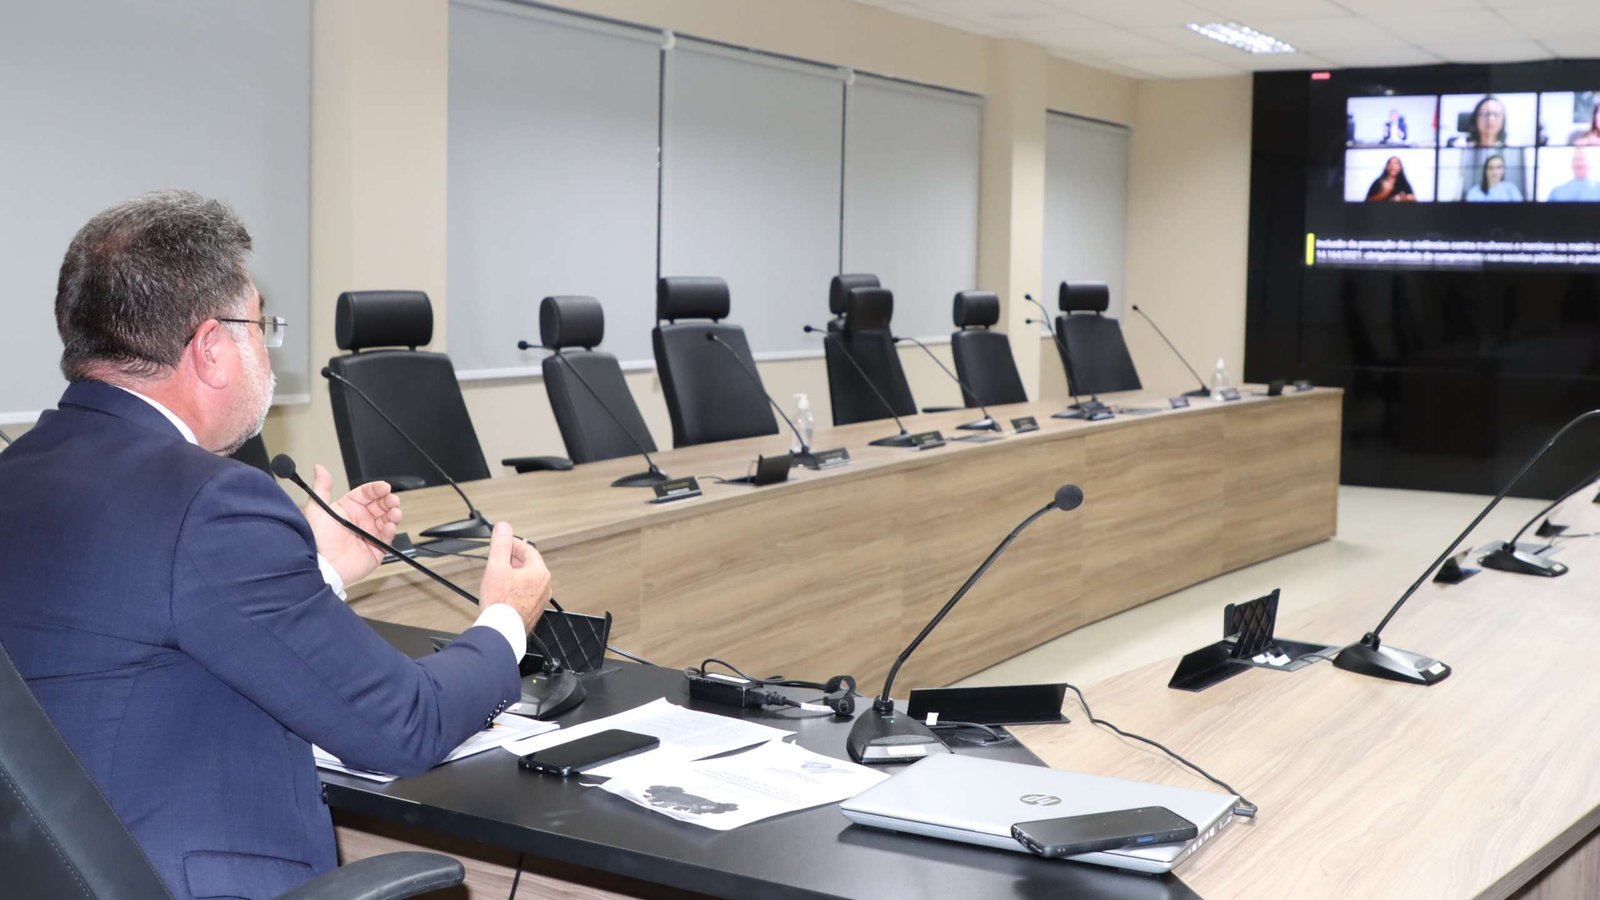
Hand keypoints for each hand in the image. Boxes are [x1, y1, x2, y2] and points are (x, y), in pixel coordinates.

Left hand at [302, 464, 401, 585]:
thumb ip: (322, 488)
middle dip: (389, 501)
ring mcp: (369, 535)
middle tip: (392, 500)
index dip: (376, 489)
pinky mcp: (375, 550)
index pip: (366, 494)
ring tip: (394, 512)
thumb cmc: (316, 540)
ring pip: (387, 520)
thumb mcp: (317, 510)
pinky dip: (390, 531)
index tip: (384, 487)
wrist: (321, 565)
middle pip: (380, 506)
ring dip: (393, 514)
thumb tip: (319, 468)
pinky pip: (387, 538)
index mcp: (349, 509)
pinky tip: (389, 526)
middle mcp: (360, 521)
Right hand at [480, 522, 551, 633]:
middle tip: (499, 557)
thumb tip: (503, 528)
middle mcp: (544, 586)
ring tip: (499, 575)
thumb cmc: (501, 602)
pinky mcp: (533, 611)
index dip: (513, 544)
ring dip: (514, 574)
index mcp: (539, 572)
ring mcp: (540, 600)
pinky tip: (503, 593)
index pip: (528, 550)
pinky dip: (516, 589)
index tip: (503, 542)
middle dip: (513, 559)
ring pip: (528, 580)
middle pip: (529, 565)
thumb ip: (501, 545)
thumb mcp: (497, 567)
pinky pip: (526, 594)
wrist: (502, 630)